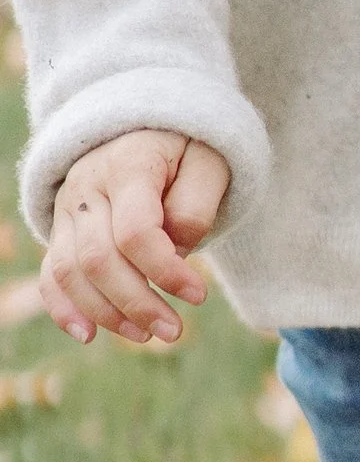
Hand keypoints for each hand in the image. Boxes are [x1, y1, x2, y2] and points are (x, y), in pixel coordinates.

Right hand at [42, 130, 229, 347]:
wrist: (146, 127)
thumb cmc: (185, 150)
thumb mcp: (208, 164)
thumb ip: (195, 206)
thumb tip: (174, 251)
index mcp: (128, 166)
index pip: (136, 231)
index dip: (166, 270)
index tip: (199, 295)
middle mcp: (88, 188)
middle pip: (99, 258)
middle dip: (137, 303)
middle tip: (174, 331)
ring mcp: (68, 210)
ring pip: (70, 271)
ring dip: (106, 312)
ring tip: (146, 335)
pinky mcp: (60, 229)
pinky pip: (50, 273)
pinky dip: (63, 307)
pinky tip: (88, 334)